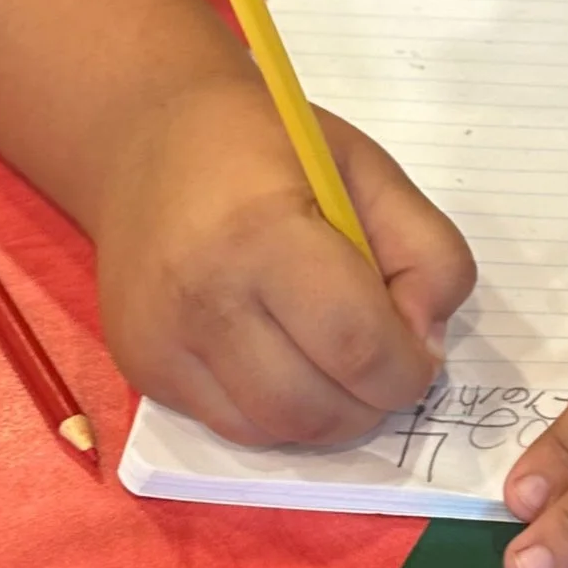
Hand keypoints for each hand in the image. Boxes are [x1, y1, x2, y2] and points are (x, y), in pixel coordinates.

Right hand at [94, 72, 475, 443]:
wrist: (144, 136)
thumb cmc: (266, 145)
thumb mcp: (369, 170)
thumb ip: (426, 252)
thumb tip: (423, 345)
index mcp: (261, 232)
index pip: (355, 345)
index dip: (407, 369)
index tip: (419, 353)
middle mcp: (201, 297)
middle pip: (313, 408)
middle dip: (370, 402)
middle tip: (381, 362)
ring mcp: (161, 340)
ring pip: (274, 431)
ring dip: (326, 417)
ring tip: (335, 362)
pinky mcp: (141, 368)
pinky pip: (231, 426)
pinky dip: (276, 414)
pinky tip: (281, 358)